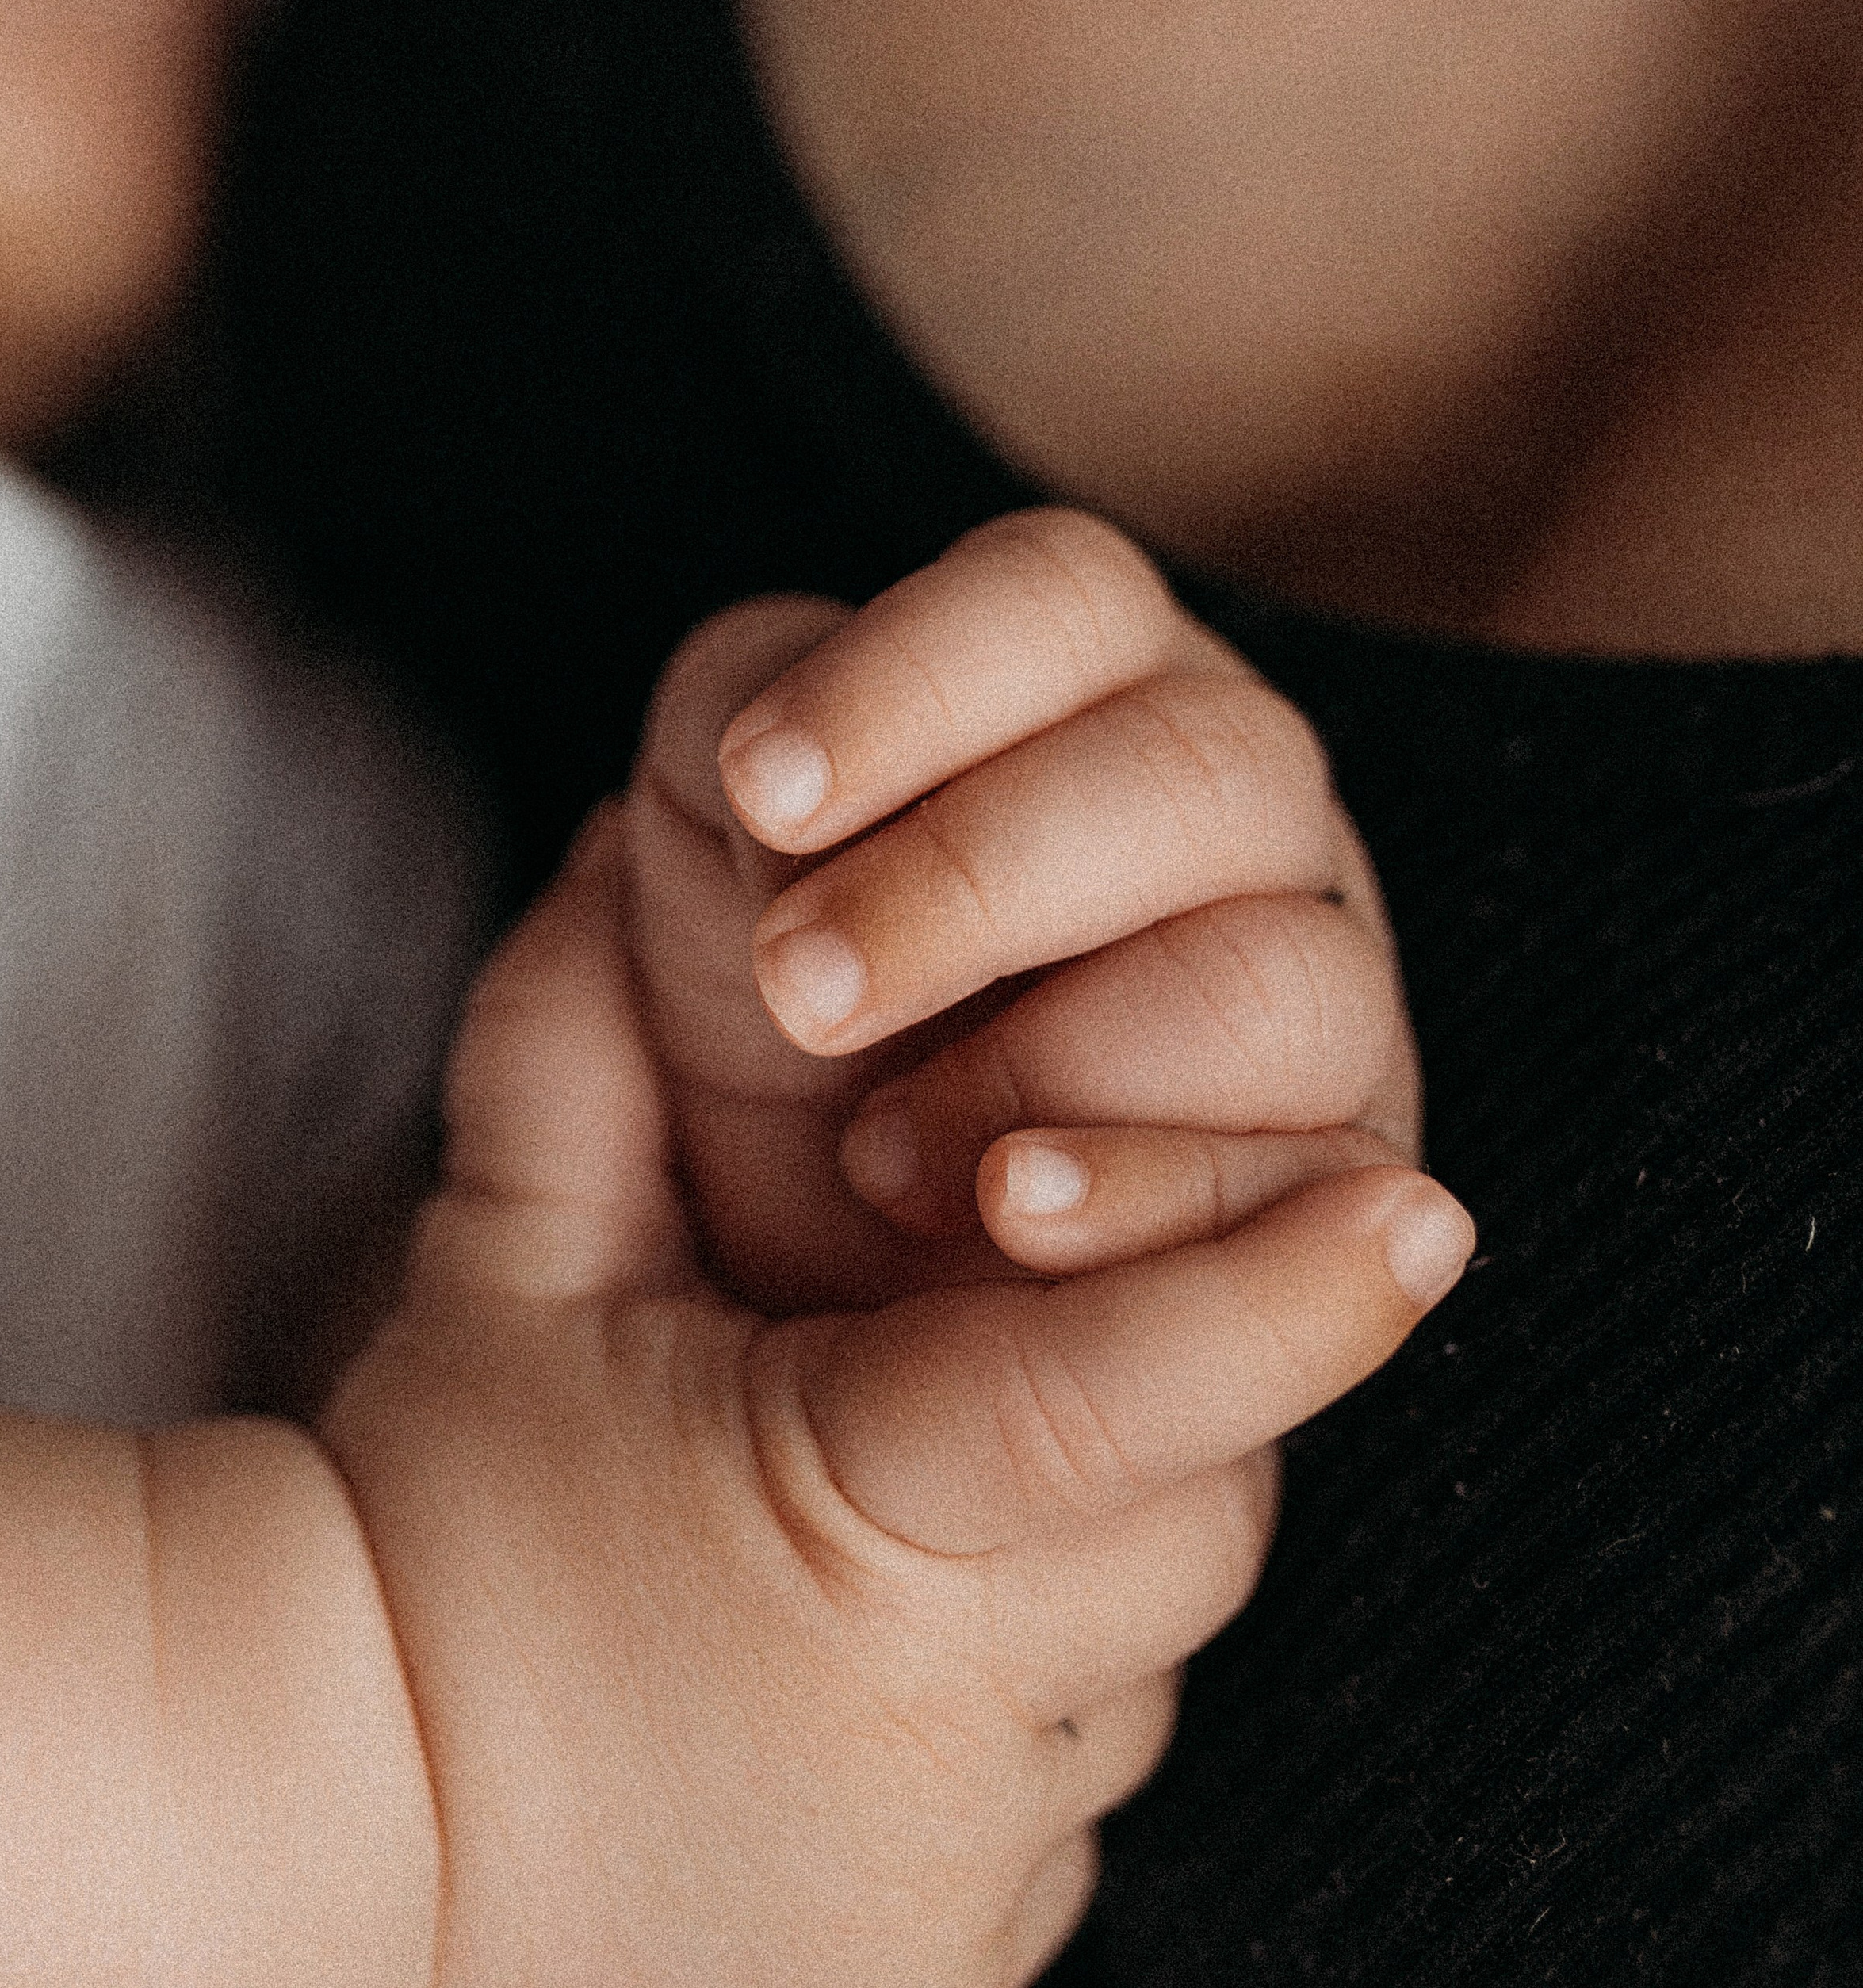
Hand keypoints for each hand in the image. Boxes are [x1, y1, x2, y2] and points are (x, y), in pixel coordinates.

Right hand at [321, 806, 1467, 1987]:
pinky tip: (872, 1681)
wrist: (304, 1812)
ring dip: (1073, 1574)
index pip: (1095, 1399)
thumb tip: (626, 839)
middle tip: (1006, 1356)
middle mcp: (924, 1730)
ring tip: (901, 1540)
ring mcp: (946, 1885)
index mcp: (834, 1520)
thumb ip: (586, 1047)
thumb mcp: (502, 1263)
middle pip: (1180, 1523)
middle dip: (1143, 1423)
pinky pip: (1072, 1805)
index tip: (1424, 1211)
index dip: (1267, 1300)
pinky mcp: (941, 1984)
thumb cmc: (419, 1508)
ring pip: (1141, 1667)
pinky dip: (1020, 1716)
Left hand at [628, 506, 1421, 1317]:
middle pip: (1216, 768)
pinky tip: (1013, 1215)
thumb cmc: (725, 1118)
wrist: (740, 1385)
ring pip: (1292, 975)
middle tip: (794, 985)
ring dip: (1073, 1054)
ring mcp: (1301, 1035)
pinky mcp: (1332, 1224)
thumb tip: (733, 758)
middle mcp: (1223, 852)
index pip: (1067, 602)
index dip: (922, 670)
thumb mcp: (654, 955)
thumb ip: (697, 816)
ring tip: (882, 1159)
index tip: (756, 790)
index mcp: (1071, 720)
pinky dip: (1164, 1196)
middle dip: (984, 871)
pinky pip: (1333, 1196)